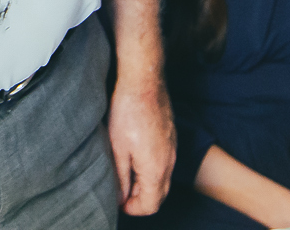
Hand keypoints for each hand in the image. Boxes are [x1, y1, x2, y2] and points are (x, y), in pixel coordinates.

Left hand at [110, 82, 175, 215]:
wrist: (144, 82)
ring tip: (125, 172)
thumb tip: (120, 197)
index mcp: (155, 170)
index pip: (150, 205)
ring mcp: (173, 150)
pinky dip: (151, 169)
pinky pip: (165, 164)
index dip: (132, 208)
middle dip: (140, 199)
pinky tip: (135, 156)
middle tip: (120, 190)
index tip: (118, 201)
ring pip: (162, 179)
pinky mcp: (171, 138)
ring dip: (145, 183)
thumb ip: (121, 177)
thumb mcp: (117, 148)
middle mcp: (169, 163)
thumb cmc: (128, 112)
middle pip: (159, 195)